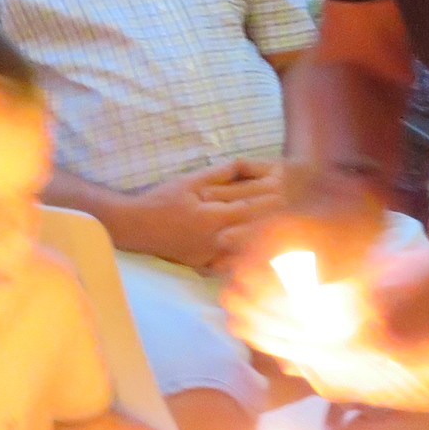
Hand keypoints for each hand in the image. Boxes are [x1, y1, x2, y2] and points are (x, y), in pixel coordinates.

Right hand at [115, 162, 280, 271]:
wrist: (135, 227)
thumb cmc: (161, 200)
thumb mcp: (190, 180)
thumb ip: (219, 174)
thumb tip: (244, 164)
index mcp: (214, 216)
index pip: (251, 209)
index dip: (272, 201)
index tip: (289, 194)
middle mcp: (215, 240)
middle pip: (253, 232)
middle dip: (273, 221)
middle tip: (293, 212)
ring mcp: (211, 256)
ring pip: (246, 251)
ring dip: (264, 240)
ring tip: (282, 232)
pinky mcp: (205, 265)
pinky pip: (231, 264)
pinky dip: (246, 257)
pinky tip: (259, 253)